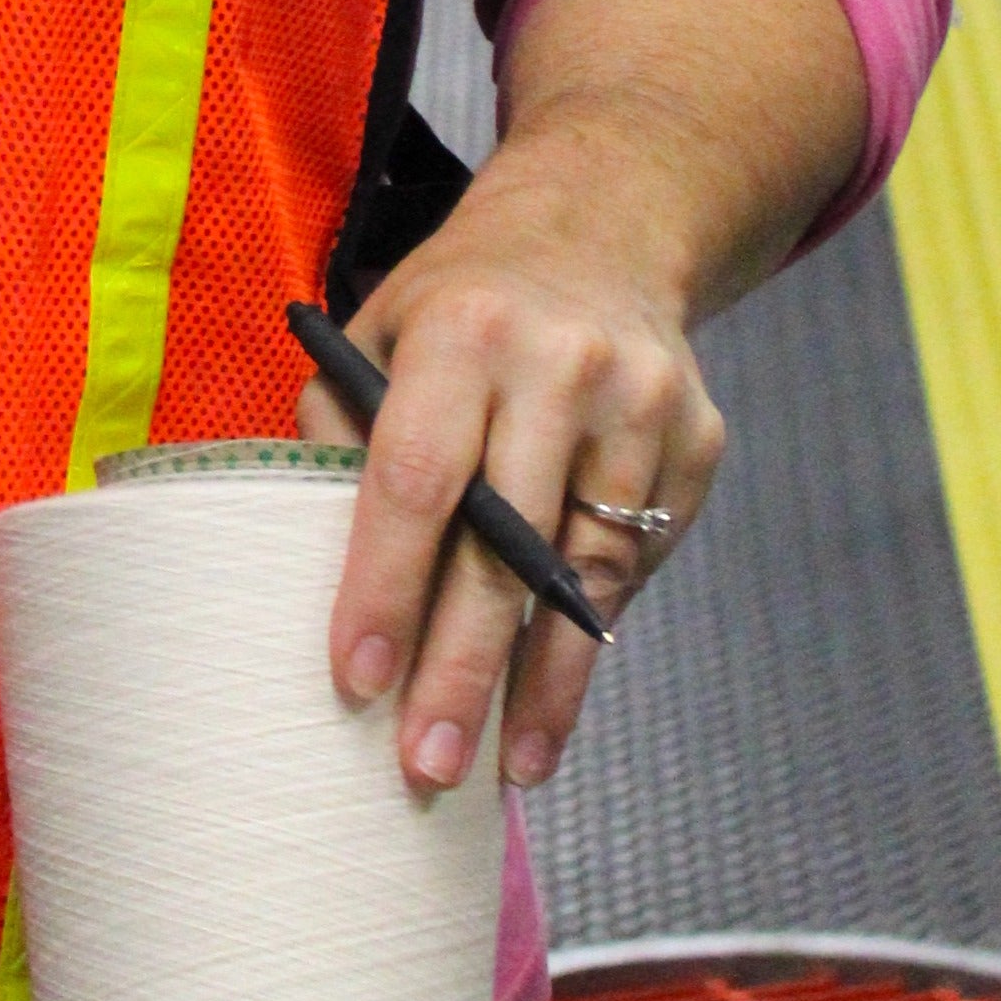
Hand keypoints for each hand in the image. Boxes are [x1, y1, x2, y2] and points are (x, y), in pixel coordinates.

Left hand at [325, 160, 727, 798]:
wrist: (598, 235)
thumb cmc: (456, 307)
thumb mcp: (376, 333)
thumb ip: (339, 433)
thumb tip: (302, 563)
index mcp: (463, 333)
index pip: (414, 479)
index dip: (383, 587)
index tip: (357, 681)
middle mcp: (562, 367)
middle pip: (505, 546)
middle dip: (464, 669)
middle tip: (427, 765)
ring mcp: (643, 407)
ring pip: (589, 574)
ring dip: (544, 682)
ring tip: (502, 765)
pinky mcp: (697, 445)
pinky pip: (639, 565)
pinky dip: (592, 635)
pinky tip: (554, 695)